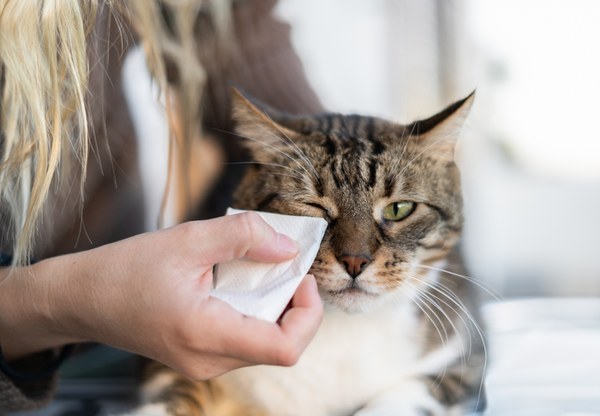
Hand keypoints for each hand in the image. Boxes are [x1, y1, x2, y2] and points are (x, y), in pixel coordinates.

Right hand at [0, 212, 322, 378]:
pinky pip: (243, 341)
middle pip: (280, 345)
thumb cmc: (126, 270)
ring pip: (263, 344)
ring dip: (273, 307)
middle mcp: (208, 361)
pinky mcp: (198, 358)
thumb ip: (243, 236)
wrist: (82, 299)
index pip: (286, 348)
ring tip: (254, 270)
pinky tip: (236, 284)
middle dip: (292, 303)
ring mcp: (203, 365)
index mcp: (205, 334)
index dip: (308, 313)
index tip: (301, 277)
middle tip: (279, 264)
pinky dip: (253, 313)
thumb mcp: (188, 239)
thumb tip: (288, 248)